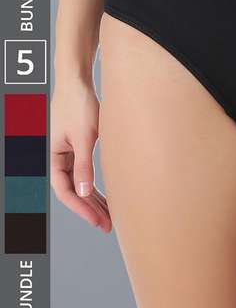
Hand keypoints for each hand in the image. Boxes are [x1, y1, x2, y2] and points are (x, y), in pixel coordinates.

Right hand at [50, 76, 111, 231]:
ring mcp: (68, 154)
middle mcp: (58, 157)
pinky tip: (108, 198)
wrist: (79, 81)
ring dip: (94, 201)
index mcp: (53, 155)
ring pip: (80, 185)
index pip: (64, 190)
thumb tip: (83, 192)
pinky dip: (96, 187)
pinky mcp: (79, 149)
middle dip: (90, 209)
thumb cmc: (79, 104)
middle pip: (73, 191)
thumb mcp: (84, 137)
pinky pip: (85, 174)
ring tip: (110, 217)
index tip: (97, 221)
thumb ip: (84, 165)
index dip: (80, 208)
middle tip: (108, 226)